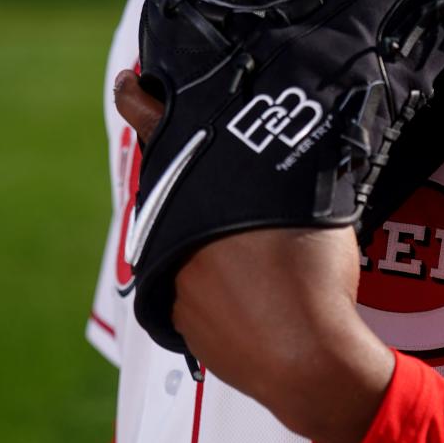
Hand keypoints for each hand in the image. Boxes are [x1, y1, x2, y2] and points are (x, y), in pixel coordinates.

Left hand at [113, 70, 393, 442]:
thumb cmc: (314, 274)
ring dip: (214, 238)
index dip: (140, 100)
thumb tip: (286, 142)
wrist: (309, 360)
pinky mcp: (179, 320)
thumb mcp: (306, 198)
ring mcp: (172, 281)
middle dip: (203, 183)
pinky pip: (192, 285)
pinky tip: (258, 289)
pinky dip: (219, 281)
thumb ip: (276, 172)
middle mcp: (170, 235)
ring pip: (186, 240)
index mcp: (194, 196)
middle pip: (175, 190)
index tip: (130, 82)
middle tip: (240, 184)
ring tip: (265, 251)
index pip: (156, 127)